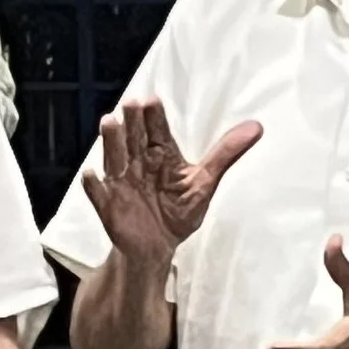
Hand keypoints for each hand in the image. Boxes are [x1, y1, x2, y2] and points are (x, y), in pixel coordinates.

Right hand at [82, 99, 261, 266]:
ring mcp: (121, 183)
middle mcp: (138, 162)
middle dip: (131, 122)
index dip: (153, 116)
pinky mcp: (109, 206)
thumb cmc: (179, 211)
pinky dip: (94, 186)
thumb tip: (257, 127)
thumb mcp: (205, 183)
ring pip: (114, 158)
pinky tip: (91, 175)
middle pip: (133, 138)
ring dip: (111, 142)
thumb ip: (225, 154)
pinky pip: (98, 194)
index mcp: (161, 154)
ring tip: (109, 123)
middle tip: (130, 104)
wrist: (159, 247)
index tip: (152, 101)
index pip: (156, 130)